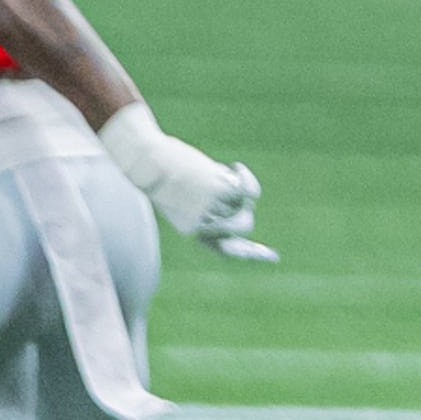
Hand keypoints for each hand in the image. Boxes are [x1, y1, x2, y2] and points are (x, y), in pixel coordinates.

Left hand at [97, 103, 275, 261]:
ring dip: (235, 186)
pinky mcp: (221, 193)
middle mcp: (206, 225)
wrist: (148, 163)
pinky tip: (234, 167)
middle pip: (243, 226)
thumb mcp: (177, 191)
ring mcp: (214, 210)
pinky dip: (245, 176)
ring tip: (214, 173)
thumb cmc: (156, 173)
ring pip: (245, 204)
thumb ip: (203, 200)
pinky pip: (248, 190)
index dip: (250, 253)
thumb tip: (234, 192)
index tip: (272, 256)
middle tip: (240, 191)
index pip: (225, 249)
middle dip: (245, 209)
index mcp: (192, 230)